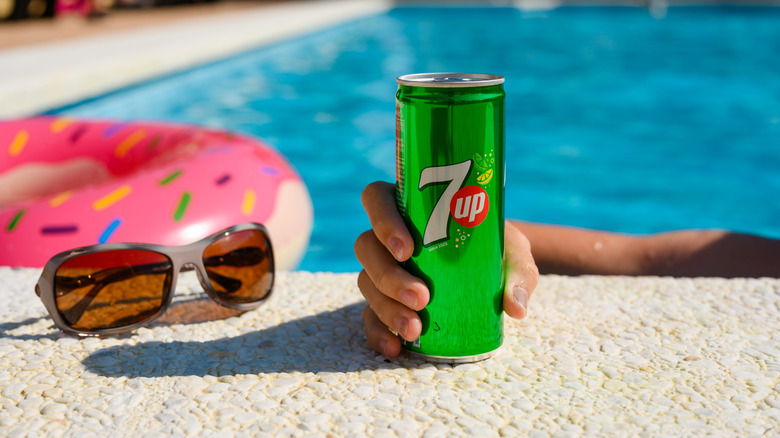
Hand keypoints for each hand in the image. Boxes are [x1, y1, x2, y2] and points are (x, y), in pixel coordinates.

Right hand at [354, 181, 538, 356]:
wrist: (495, 274)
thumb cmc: (497, 250)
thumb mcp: (514, 253)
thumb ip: (519, 273)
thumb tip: (516, 307)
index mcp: (411, 208)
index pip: (377, 199)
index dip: (383, 220)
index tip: (407, 249)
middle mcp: (388, 236)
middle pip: (366, 246)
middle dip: (388, 275)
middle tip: (421, 297)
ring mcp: (382, 269)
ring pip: (366, 282)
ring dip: (386, 307)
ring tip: (415, 329)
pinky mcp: (384, 300)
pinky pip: (369, 316)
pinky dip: (378, 333)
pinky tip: (395, 347)